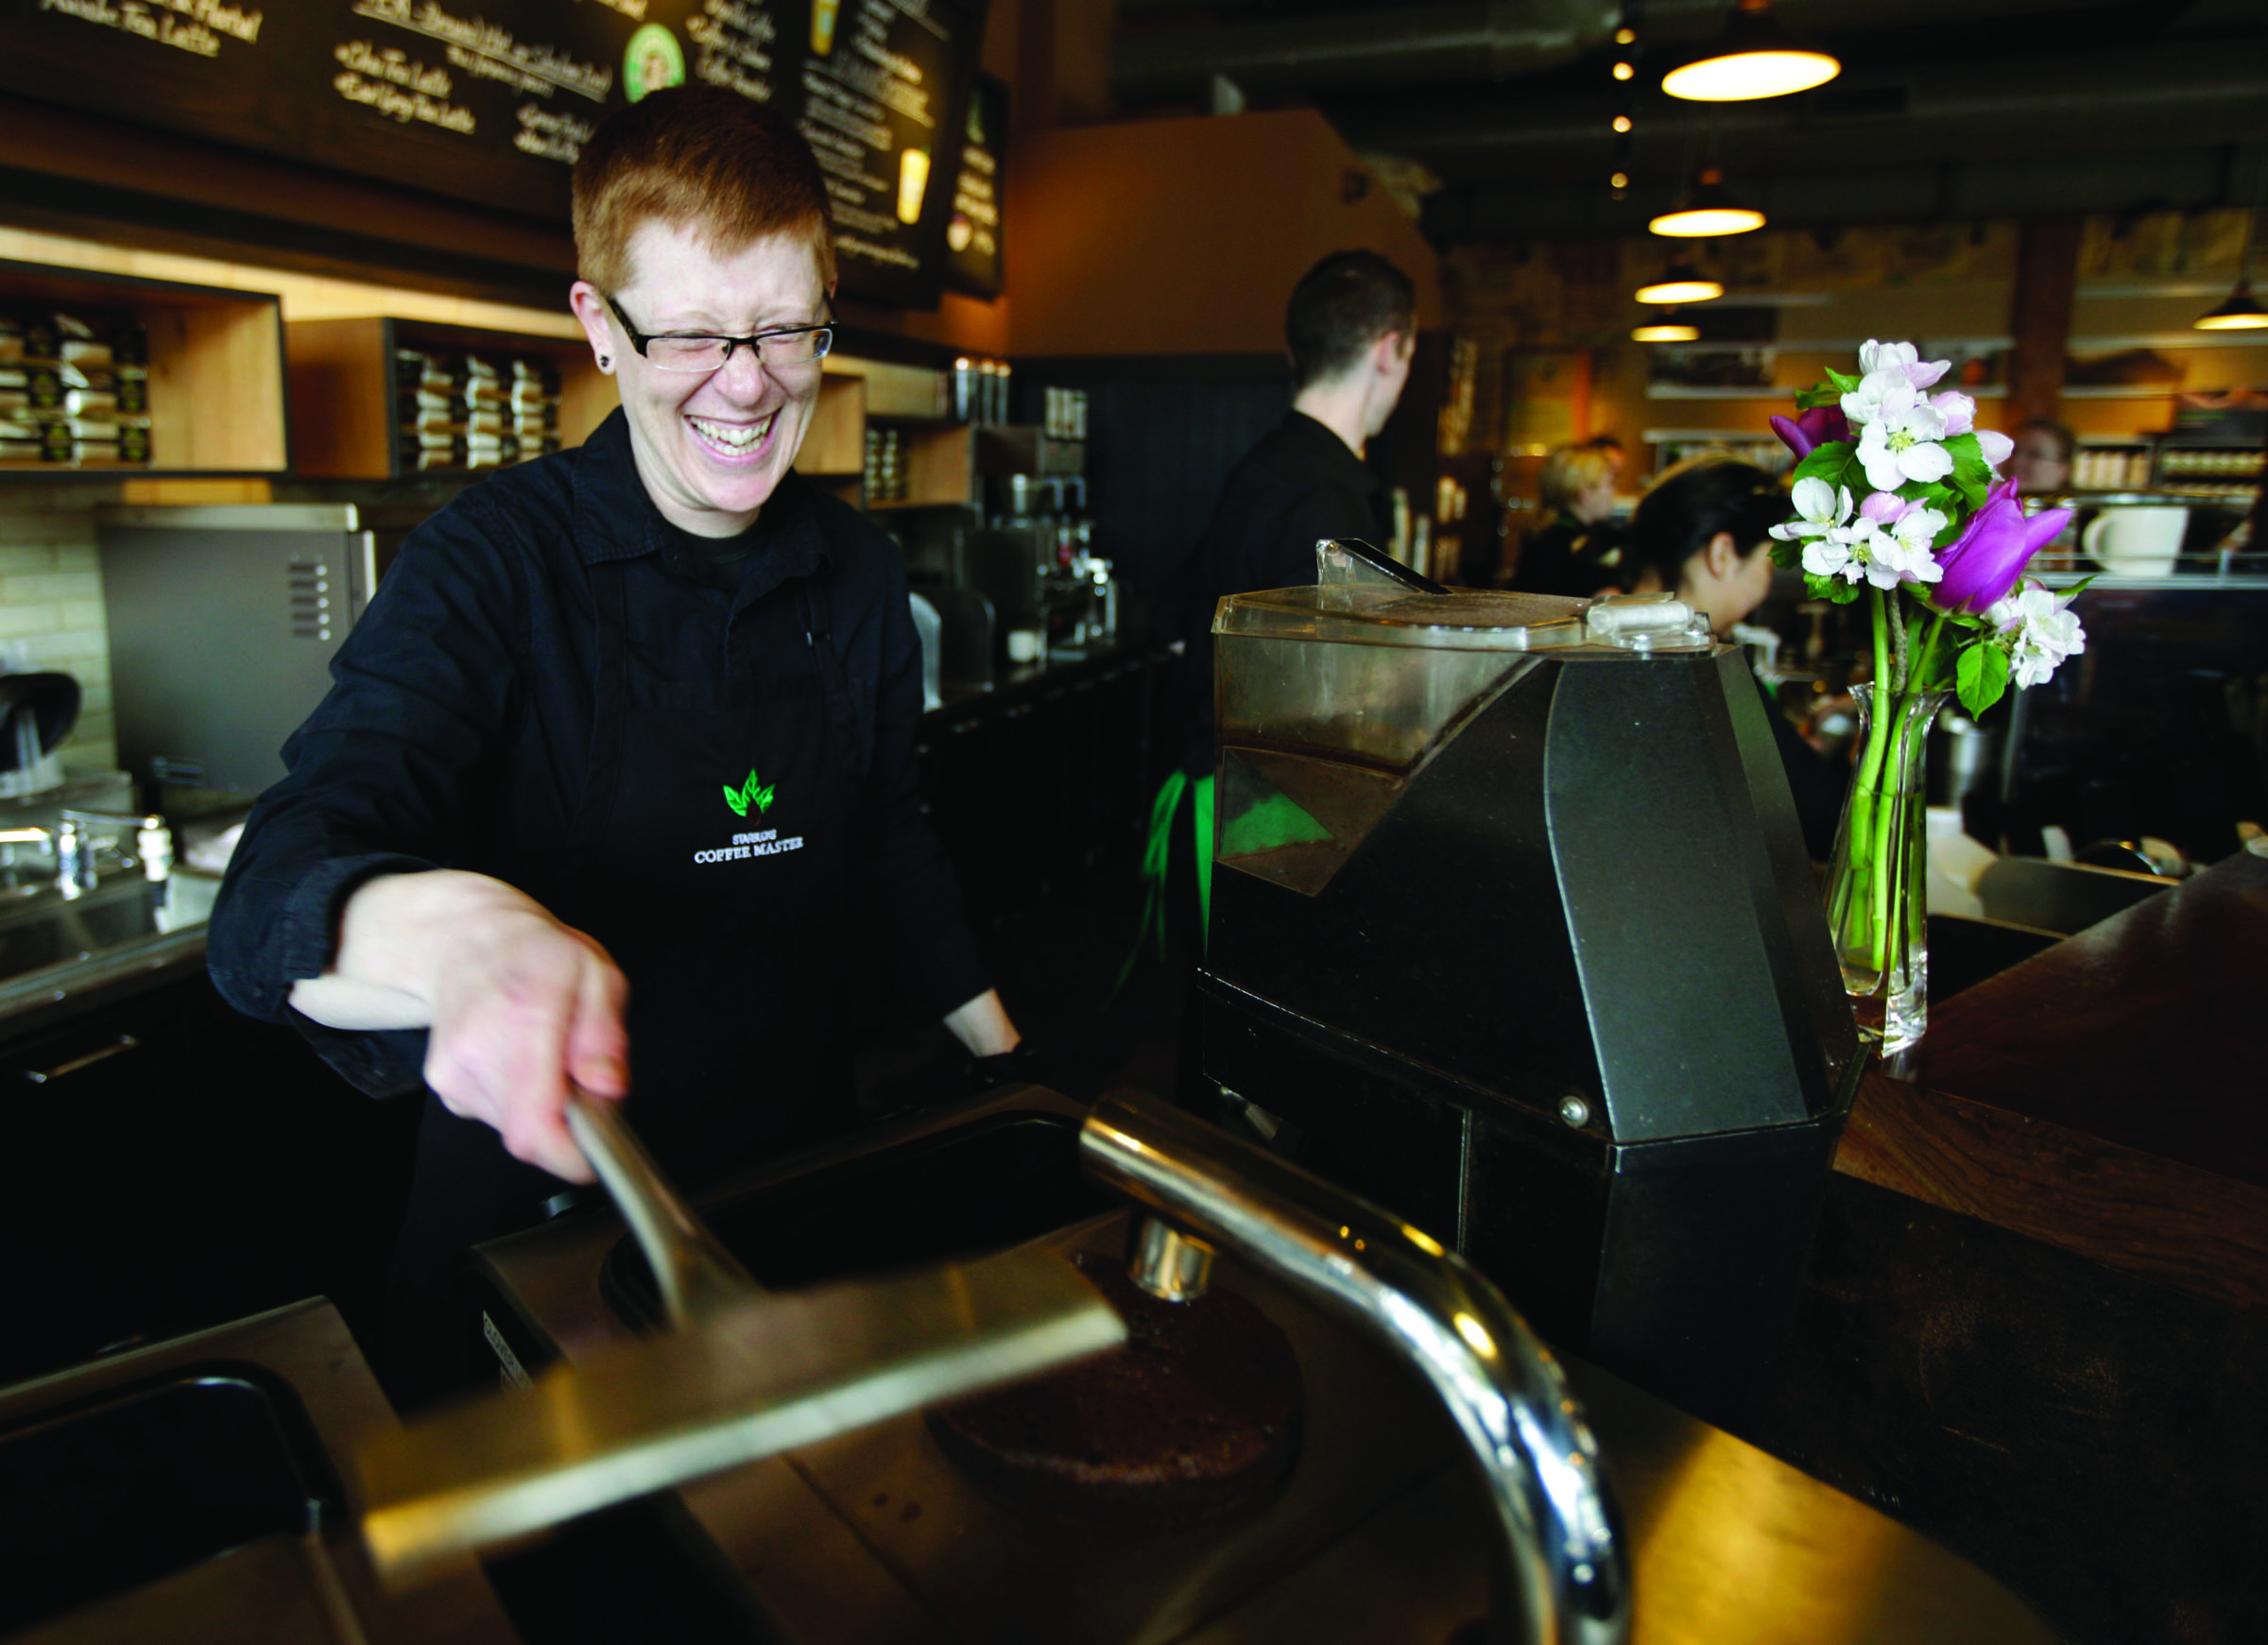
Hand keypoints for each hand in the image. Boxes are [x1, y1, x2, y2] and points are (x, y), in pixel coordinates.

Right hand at [303, 871, 629, 1181]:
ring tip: (546, 1055)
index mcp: (526, 1017)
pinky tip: (518, 1059)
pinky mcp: (444, 1084)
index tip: (593, 1155)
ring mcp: (454, 1070)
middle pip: (529, 1134)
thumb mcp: (597, 974)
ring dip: (542, 1108)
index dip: (569, 1155)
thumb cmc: (538, 954)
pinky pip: (495, 1115)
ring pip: (513, 1128)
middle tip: (579, 1076)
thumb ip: (605, 1034)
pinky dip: (518, 1100)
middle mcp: (478, 1048)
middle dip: (566, 1121)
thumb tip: (607, 1088)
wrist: (469, 937)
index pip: (535, 1122)